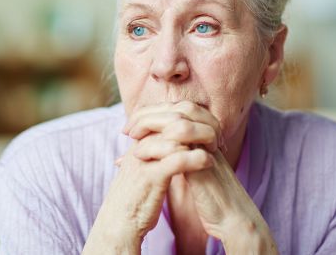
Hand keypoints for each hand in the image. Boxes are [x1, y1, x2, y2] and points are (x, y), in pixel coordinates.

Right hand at [83, 125, 213, 253]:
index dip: (193, 116)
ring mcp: (145, 158)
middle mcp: (141, 143)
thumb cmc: (136, 198)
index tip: (211, 129)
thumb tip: (177, 141)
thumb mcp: (145, 167)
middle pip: (174, 117)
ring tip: (216, 149)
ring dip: (202, 139)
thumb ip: (156, 151)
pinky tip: (209, 163)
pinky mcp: (150, 176)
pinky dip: (197, 158)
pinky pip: (177, 159)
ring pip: (177, 134)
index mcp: (141, 139)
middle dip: (200, 124)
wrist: (118, 224)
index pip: (168, 111)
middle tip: (217, 138)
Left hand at [123, 101, 277, 253]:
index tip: (130, 125)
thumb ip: (175, 151)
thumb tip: (141, 144)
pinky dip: (156, 147)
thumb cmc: (208, 196)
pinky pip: (179, 147)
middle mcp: (210, 136)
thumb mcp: (190, 168)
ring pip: (179, 122)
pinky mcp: (204, 166)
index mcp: (207, 133)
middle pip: (179, 108)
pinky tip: (139, 155)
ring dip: (151, 126)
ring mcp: (208, 148)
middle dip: (149, 114)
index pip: (178, 108)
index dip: (152, 112)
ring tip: (132, 139)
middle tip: (127, 129)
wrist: (231, 218)